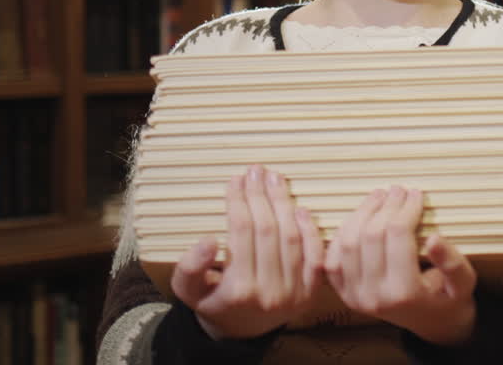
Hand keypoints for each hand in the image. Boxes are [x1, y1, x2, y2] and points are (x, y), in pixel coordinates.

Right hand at [171, 165, 324, 339]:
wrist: (242, 331)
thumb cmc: (213, 302)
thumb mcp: (188, 290)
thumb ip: (190, 267)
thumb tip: (208, 240)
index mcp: (239, 290)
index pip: (241, 232)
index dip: (239, 202)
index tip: (235, 180)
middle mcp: (270, 292)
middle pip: (268, 230)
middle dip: (261, 196)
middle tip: (255, 171)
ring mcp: (294, 292)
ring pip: (292, 238)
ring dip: (284, 204)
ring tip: (274, 180)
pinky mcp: (311, 291)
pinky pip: (315, 254)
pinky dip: (309, 229)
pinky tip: (299, 207)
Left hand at [324, 186, 477, 345]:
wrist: (432, 323)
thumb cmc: (450, 299)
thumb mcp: (464, 283)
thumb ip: (453, 262)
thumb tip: (434, 238)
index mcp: (404, 293)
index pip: (398, 236)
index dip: (406, 208)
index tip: (416, 193)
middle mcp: (374, 297)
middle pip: (371, 236)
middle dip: (385, 206)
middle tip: (398, 190)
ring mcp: (355, 296)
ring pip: (347, 242)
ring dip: (362, 213)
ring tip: (380, 197)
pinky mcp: (344, 293)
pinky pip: (333, 256)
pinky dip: (343, 232)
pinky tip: (360, 217)